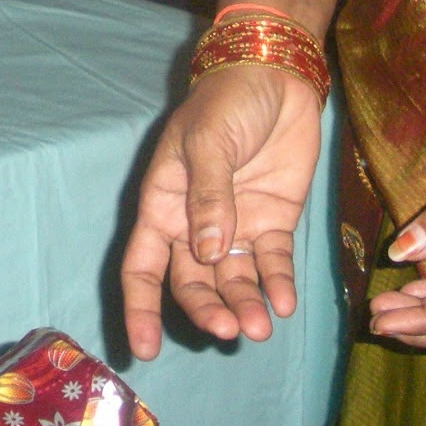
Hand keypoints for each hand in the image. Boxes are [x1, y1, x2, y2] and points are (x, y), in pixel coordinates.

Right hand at [120, 64, 320, 359]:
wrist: (277, 76)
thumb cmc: (225, 102)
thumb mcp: (207, 142)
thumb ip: (208, 197)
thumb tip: (206, 252)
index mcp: (163, 206)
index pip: (142, 267)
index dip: (141, 309)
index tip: (145, 349)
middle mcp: (195, 226)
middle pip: (192, 284)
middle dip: (207, 311)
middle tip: (230, 330)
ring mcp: (236, 227)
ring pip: (233, 281)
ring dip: (244, 305)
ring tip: (260, 326)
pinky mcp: (273, 223)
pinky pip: (271, 264)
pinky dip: (276, 285)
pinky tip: (283, 303)